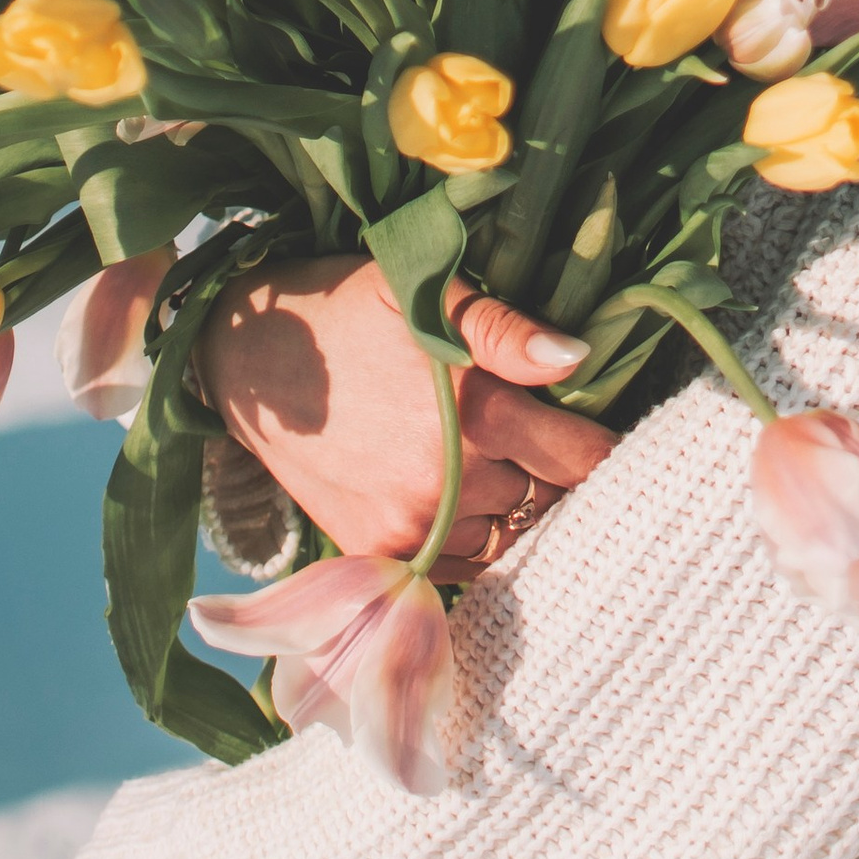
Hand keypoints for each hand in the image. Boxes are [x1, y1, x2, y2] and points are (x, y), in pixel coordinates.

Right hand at [197, 255, 614, 584]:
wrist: (247, 361)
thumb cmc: (345, 310)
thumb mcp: (425, 293)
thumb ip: (507, 329)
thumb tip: (579, 355)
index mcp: (471, 413)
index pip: (579, 456)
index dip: (602, 445)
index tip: (612, 434)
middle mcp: (445, 484)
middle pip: (546, 499)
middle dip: (558, 473)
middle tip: (554, 442)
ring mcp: (409, 528)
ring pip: (507, 537)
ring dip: (517, 508)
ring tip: (511, 468)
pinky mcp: (378, 553)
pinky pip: (458, 565)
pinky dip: (475, 539)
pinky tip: (468, 498)